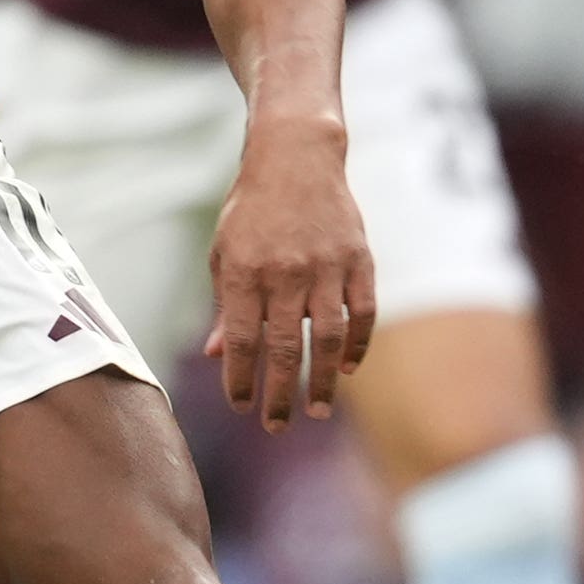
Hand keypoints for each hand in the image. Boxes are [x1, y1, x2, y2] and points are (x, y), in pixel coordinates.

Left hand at [200, 115, 374, 428]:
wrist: (296, 157)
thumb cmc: (252, 211)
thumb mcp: (225, 253)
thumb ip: (227, 306)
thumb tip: (220, 355)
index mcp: (245, 272)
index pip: (243, 341)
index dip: (242, 379)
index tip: (241, 407)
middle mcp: (285, 272)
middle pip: (284, 348)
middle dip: (279, 393)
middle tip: (276, 426)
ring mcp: (326, 266)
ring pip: (327, 337)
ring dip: (323, 379)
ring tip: (318, 410)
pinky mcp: (359, 258)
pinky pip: (363, 312)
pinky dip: (358, 344)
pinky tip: (349, 369)